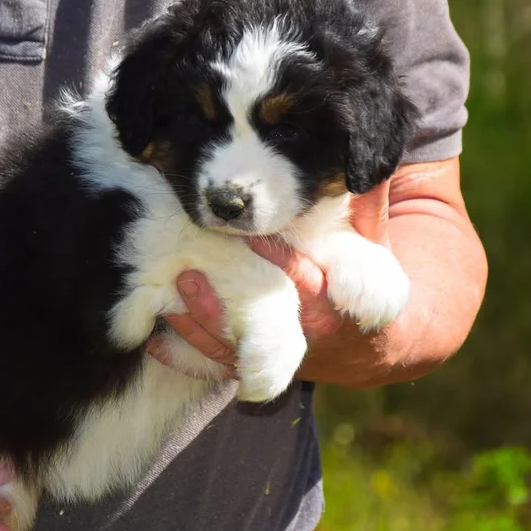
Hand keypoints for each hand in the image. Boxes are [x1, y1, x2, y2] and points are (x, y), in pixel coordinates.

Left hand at [145, 181, 392, 384]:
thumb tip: (371, 163)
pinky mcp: (256, 366)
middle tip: (188, 275)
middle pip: (261, 323)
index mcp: (334, 304)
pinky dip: (187, 356)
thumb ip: (368, 208)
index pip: (305, 283)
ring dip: (199, 327)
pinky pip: (218, 366)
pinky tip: (156, 342)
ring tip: (168, 300)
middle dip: (224, 305)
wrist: (370, 342)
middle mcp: (305, 334)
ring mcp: (278, 353)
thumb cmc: (365, 279)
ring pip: (233, 350)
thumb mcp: (374, 245)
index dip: (279, 262)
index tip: (251, 239)